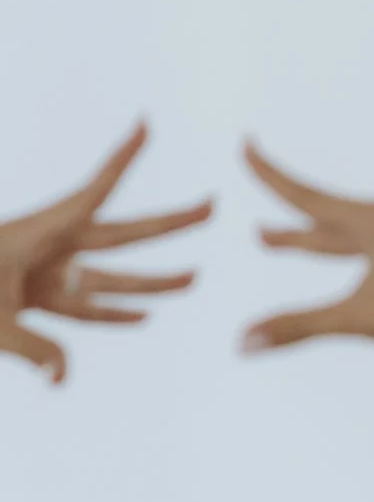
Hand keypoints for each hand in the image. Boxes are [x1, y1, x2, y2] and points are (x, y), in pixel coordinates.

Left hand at [0, 127, 209, 383]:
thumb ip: (31, 348)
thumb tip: (63, 378)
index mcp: (43, 234)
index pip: (95, 192)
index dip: (122, 158)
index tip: (144, 124)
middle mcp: (53, 251)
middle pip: (124, 235)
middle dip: (170, 223)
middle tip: (212, 205)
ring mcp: (46, 277)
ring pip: (112, 278)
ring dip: (152, 281)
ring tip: (194, 278)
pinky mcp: (34, 303)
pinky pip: (84, 311)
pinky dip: (113, 314)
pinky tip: (142, 317)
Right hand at [240, 146, 373, 349]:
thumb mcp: (357, 317)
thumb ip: (299, 326)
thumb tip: (242, 343)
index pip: (308, 197)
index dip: (271, 176)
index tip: (247, 146)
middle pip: (336, 223)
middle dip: (299, 234)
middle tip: (264, 236)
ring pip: (371, 234)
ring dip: (338, 242)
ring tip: (313, 241)